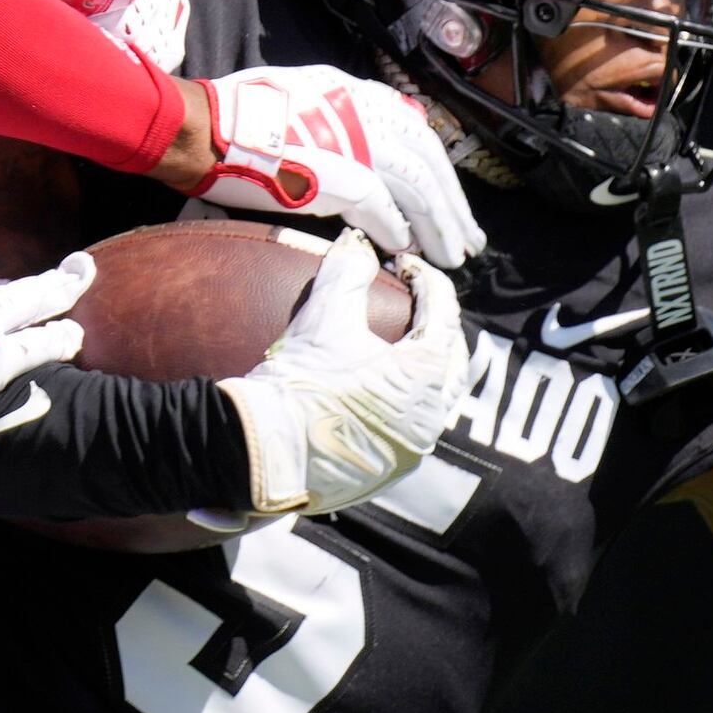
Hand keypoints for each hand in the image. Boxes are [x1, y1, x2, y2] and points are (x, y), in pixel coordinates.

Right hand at [192, 64, 483, 264]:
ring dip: (439, 228)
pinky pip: (383, 210)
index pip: (417, 131)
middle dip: (453, 206)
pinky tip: (407, 250)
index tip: (450, 199)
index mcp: (355, 94)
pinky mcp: (342, 177)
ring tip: (451, 258)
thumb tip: (361, 147)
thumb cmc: (236, 116)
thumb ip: (336, 114)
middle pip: (428, 163)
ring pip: (418, 190)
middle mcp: (365, 113)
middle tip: (469, 240)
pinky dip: (398, 231)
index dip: (439, 171)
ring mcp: (357, 144)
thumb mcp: (298, 95)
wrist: (205, 130)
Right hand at [214, 254, 468, 517]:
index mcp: (424, 376)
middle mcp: (430, 417)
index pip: (443, 313)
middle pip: (452, 358)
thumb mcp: (322, 317)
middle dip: (437, 324)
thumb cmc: (296, 382)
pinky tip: (380, 388)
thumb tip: (355, 242)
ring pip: (438, 397)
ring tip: (399, 343)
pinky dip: (407, 399)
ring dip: (427, 366)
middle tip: (412, 300)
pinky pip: (414, 425)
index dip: (425, 279)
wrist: (260, 452)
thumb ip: (346, 271)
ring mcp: (413, 449)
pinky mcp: (391, 470)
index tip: (401, 264)